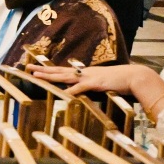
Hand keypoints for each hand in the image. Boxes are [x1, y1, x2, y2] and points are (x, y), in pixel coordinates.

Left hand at [31, 62, 163, 111]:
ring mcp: (89, 77)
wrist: (136, 77)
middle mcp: (84, 73)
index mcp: (85, 74)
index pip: (63, 71)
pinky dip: (71, 90)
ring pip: (65, 76)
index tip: (37, 70)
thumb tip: (83, 95)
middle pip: (59, 71)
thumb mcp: (102, 85)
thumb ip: (92, 88)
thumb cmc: (120, 82)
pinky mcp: (96, 83)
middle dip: (42, 70)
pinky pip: (80, 87)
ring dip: (50, 76)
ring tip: (36, 76)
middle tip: (27, 69)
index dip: (50, 71)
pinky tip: (62, 93)